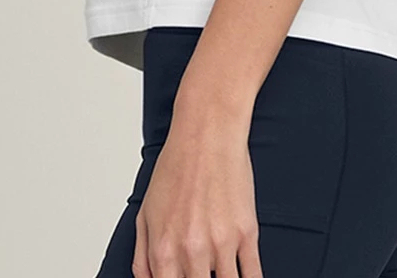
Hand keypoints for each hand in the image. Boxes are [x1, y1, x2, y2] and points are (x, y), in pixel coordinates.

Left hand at [132, 97, 262, 277]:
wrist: (206, 134)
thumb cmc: (177, 167)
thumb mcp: (145, 213)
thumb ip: (143, 258)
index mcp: (163, 250)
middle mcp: (192, 251)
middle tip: (203, 275)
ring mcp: (222, 243)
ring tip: (221, 274)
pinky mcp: (247, 233)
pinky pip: (252, 275)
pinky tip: (243, 277)